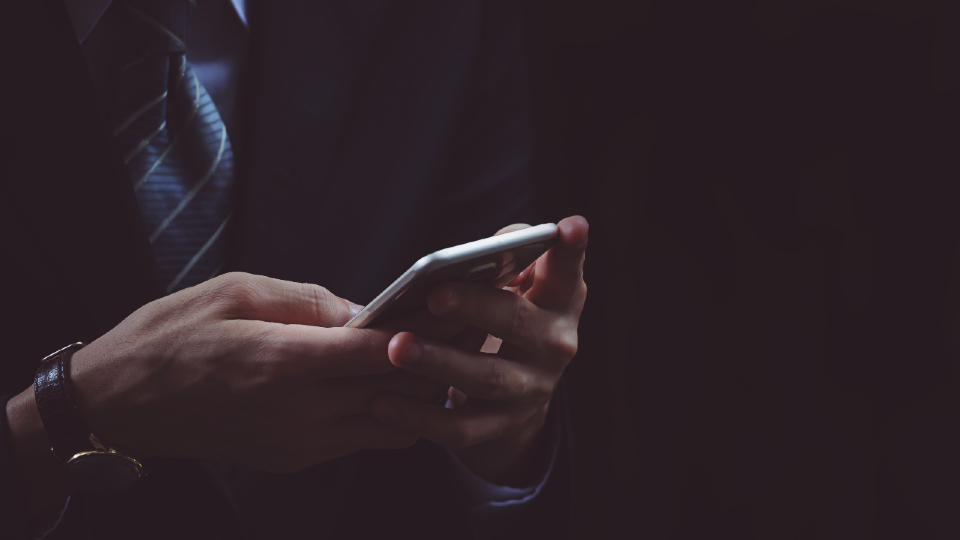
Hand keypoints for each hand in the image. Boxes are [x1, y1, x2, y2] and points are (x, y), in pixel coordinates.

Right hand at [67, 273, 441, 470]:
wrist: (119, 403)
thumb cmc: (170, 336)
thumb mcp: (235, 292)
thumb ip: (308, 301)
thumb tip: (364, 311)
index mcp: (282, 361)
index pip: (379, 352)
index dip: (424, 331)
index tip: (452, 311)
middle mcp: (297, 411)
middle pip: (395, 391)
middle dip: (433, 360)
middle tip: (458, 331)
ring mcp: (297, 443)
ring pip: (389, 424)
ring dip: (414, 393)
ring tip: (424, 358)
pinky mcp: (292, 459)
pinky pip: (360, 440)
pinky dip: (384, 414)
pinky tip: (384, 384)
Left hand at [369, 216, 587, 484]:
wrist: (518, 395)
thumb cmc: (507, 317)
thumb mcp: (519, 287)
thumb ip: (506, 256)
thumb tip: (484, 247)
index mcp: (559, 302)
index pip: (567, 271)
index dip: (571, 250)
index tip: (571, 226)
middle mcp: (554, 346)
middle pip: (517, 323)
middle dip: (475, 307)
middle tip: (434, 295)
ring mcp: (530, 390)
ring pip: (486, 378)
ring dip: (440, 362)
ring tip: (397, 347)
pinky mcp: (502, 428)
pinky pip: (460, 428)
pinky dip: (419, 417)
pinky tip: (381, 402)